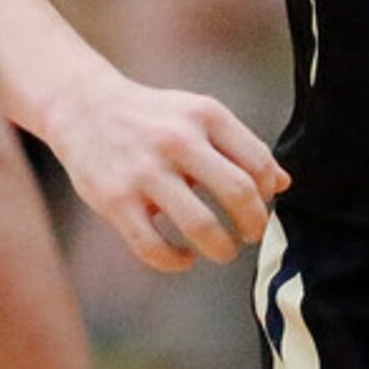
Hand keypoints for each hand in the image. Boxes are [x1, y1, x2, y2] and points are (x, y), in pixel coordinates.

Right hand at [41, 70, 289, 272]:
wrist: (83, 106)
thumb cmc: (153, 117)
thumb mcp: (198, 116)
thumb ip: (240, 147)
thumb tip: (284, 184)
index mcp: (205, 114)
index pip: (257, 162)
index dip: (267, 193)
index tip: (260, 204)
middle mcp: (177, 140)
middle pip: (238, 193)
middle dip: (254, 224)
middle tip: (251, 234)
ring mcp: (145, 172)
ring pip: (200, 226)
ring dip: (221, 248)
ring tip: (223, 250)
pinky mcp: (116, 200)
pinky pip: (154, 247)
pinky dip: (176, 262)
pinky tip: (184, 258)